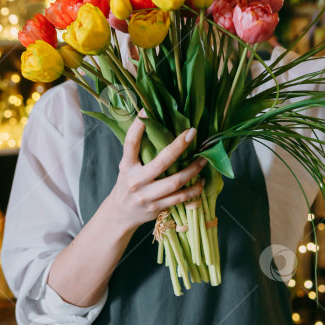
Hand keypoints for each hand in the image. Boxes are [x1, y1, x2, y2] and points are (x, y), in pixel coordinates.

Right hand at [107, 113, 205, 229]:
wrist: (120, 214)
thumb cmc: (127, 184)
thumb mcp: (126, 166)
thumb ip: (138, 151)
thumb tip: (153, 124)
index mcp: (127, 166)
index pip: (130, 144)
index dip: (137, 127)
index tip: (146, 110)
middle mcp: (136, 181)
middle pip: (161, 162)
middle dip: (179, 146)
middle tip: (191, 133)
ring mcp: (147, 196)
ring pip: (175, 181)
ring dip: (192, 169)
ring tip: (204, 159)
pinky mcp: (157, 208)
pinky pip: (179, 198)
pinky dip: (193, 190)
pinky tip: (201, 181)